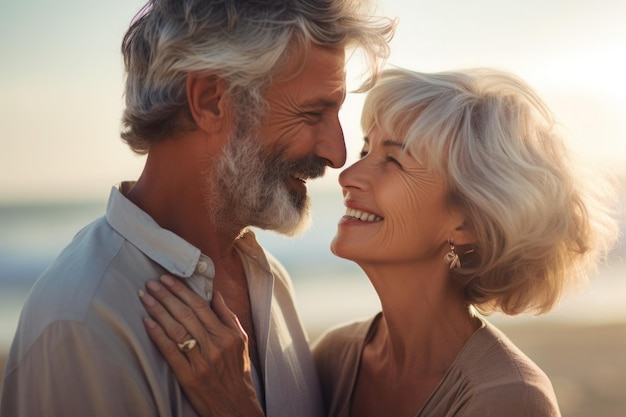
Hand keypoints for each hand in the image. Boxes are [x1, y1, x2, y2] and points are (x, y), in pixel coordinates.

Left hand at [139, 274, 263, 416]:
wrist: (235, 406)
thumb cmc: (238, 372)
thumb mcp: (241, 341)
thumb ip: (228, 316)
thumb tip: (216, 294)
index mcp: (226, 334)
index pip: (200, 306)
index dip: (182, 290)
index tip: (167, 279)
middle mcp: (214, 345)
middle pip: (186, 314)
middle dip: (166, 296)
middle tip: (151, 283)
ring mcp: (201, 361)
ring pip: (176, 329)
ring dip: (158, 311)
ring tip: (145, 297)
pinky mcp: (188, 376)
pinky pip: (170, 352)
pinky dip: (158, 335)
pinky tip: (147, 322)